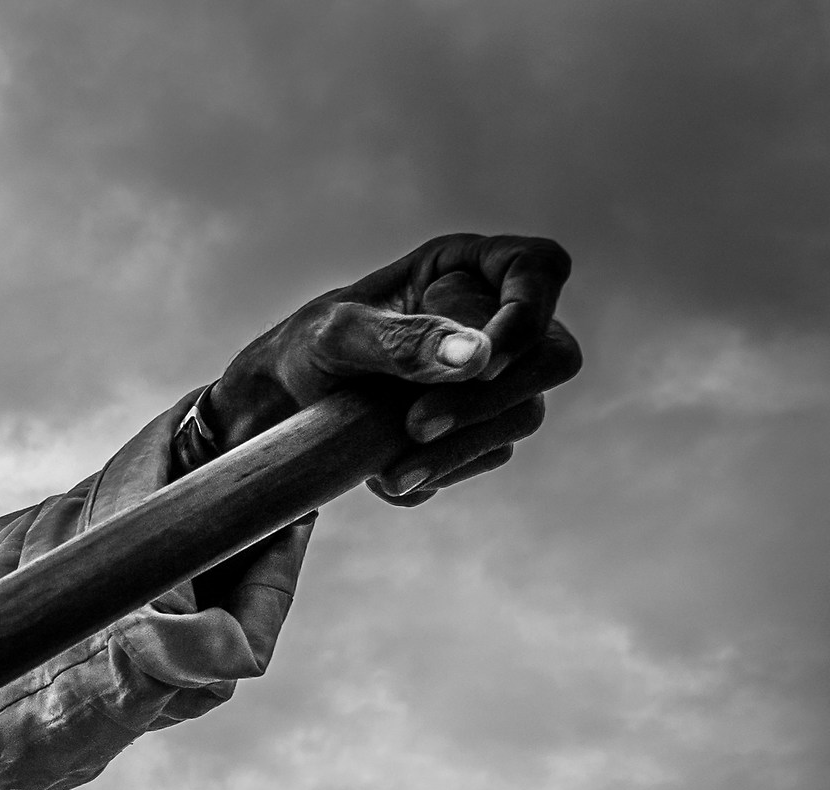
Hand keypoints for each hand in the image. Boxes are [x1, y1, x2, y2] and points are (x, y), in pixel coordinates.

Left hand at [207, 233, 581, 506]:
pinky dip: (442, 470)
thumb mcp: (339, 334)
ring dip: (462, 447)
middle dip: (489, 399)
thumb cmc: (309, 347)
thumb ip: (402, 340)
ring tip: (394, 470)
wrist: (286, 406)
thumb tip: (476, 358)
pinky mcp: (478, 428)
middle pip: (551, 356)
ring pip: (523, 415)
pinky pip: (487, 455)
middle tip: (417, 425)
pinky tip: (389, 473)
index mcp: (470, 269)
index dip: (530, 314)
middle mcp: (495, 320)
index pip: (542, 269)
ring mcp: (495, 378)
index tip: (483, 361)